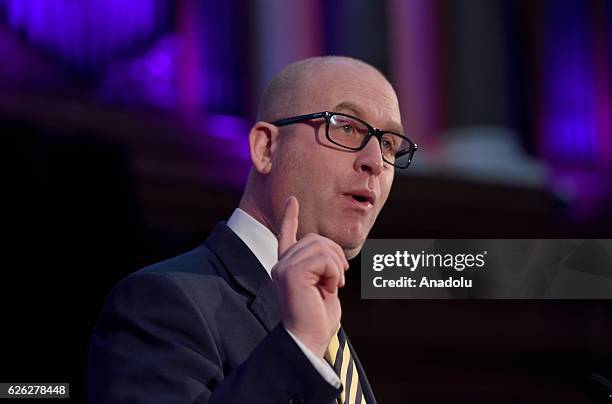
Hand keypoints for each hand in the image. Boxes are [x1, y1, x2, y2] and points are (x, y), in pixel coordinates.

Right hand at [272, 196, 348, 357]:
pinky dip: (334, 271)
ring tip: (334, 285)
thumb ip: (323, 269)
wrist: (308, 340)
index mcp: (288, 268)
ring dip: (335, 266)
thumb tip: (334, 258)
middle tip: (340, 279)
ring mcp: (284, 267)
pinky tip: (330, 288)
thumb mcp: (324, 288)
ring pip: (320, 246)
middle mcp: (281, 265)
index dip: (290, 216)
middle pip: (315, 239)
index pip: (286, 235)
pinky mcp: (291, 272)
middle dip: (335, 255)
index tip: (293, 200)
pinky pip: (322, 258)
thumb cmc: (318, 320)